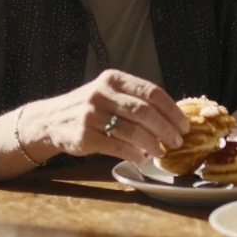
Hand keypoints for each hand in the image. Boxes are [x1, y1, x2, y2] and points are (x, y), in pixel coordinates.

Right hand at [22, 70, 189, 164]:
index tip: (184, 125)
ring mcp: (90, 115)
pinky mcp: (84, 136)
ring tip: (160, 152)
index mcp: (113, 79)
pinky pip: (116, 147)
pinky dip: (133, 154)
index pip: (151, 92)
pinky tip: (141, 157)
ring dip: (152, 144)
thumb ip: (136, 100)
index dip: (172, 110)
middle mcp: (101, 94)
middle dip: (165, 129)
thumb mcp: (110, 93)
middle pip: (144, 112)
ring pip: (132, 131)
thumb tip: (173, 119)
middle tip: (177, 142)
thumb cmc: (91, 108)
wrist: (51, 120)